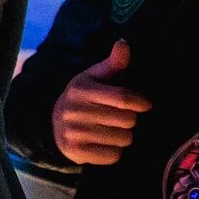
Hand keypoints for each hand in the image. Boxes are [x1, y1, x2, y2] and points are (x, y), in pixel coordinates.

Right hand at [51, 40, 152, 165]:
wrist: (54, 123)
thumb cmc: (84, 98)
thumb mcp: (95, 78)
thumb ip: (113, 63)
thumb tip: (123, 43)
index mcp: (81, 90)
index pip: (121, 98)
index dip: (139, 102)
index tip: (145, 104)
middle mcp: (75, 111)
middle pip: (126, 120)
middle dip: (129, 120)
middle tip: (121, 118)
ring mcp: (74, 133)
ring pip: (123, 139)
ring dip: (123, 136)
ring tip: (112, 130)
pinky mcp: (77, 152)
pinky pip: (113, 155)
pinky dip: (114, 151)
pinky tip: (104, 143)